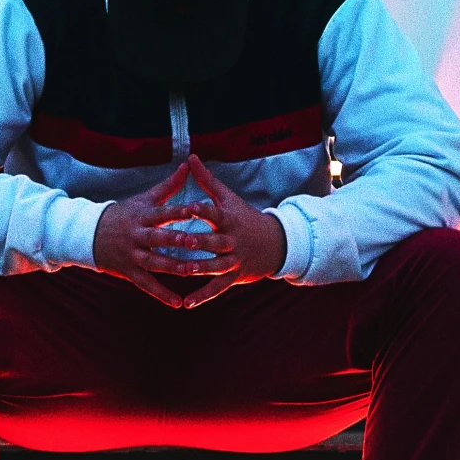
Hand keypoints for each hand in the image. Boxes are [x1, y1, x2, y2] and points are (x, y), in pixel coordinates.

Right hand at [92, 161, 231, 306]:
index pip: (162, 212)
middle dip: (175, 240)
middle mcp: (137, 235)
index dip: (178, 211)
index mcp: (143, 216)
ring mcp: (132, 255)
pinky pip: (146, 285)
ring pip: (154, 263)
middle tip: (195, 241)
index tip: (196, 209)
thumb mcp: (144, 199)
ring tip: (192, 272)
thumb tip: (187, 165)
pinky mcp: (129, 272)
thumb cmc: (124, 214)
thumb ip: (168, 186)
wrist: (89, 234)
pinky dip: (161, 294)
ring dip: (173, 268)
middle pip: (157, 238)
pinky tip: (177, 303)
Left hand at [173, 155, 284, 308]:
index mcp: (229, 220)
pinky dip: (203, 296)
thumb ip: (207, 180)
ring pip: (216, 266)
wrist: (275, 244)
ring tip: (185, 270)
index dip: (203, 209)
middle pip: (215, 242)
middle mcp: (231, 241)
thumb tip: (191, 157)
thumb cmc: (244, 217)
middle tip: (185, 240)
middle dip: (201, 241)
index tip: (189, 205)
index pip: (215, 213)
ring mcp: (233, 261)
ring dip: (201, 268)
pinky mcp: (234, 278)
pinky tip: (187, 303)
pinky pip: (217, 288)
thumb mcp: (228, 198)